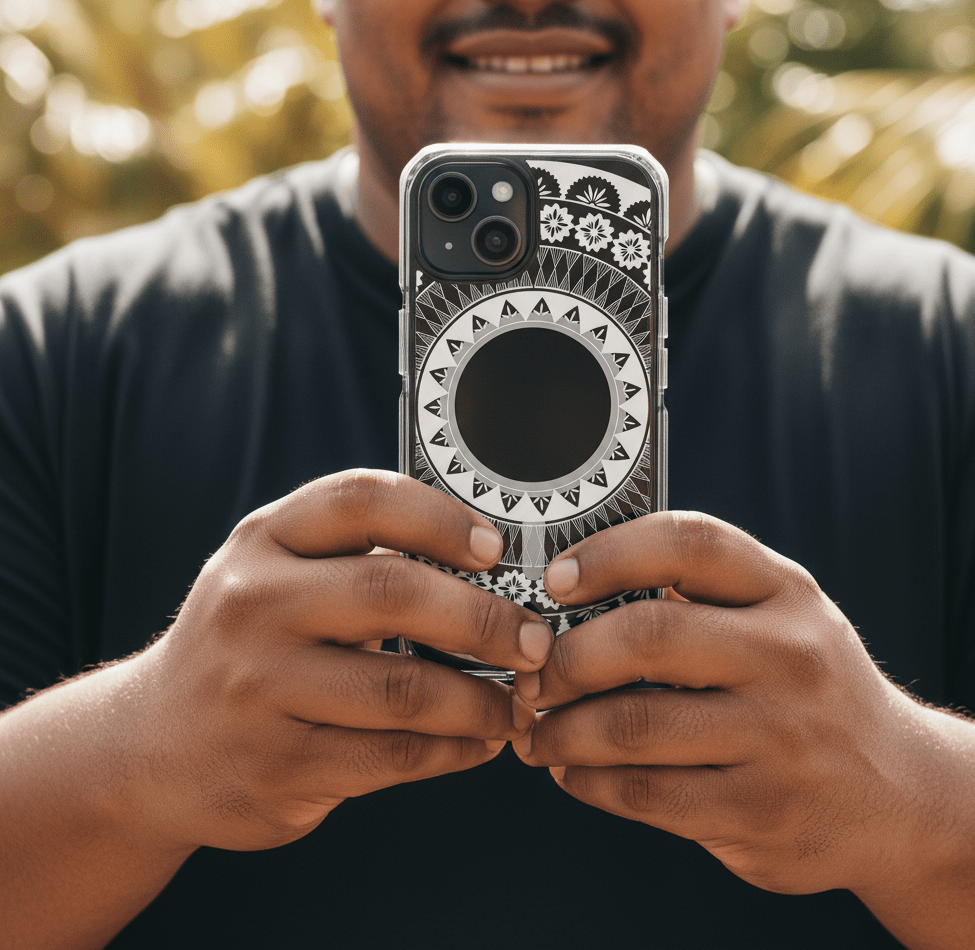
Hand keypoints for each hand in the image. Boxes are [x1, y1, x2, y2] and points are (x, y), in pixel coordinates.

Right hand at [119, 470, 551, 852]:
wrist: (150, 745)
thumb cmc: (245, 644)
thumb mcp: (274, 575)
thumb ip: (355, 557)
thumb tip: (485, 566)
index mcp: (263, 541)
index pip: (362, 501)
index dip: (441, 517)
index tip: (496, 549)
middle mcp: (254, 604)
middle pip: (392, 591)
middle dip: (483, 617)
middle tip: (534, 640)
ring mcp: (259, 689)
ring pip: (404, 688)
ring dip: (481, 698)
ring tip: (516, 701)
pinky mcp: (276, 766)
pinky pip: (393, 756)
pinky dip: (454, 749)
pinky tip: (477, 741)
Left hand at [511, 510, 927, 896]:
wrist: (902, 791)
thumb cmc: (810, 687)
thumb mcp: (781, 618)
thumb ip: (700, 595)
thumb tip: (575, 592)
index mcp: (785, 592)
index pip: (688, 542)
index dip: (608, 552)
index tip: (557, 579)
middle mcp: (789, 656)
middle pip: (648, 634)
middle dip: (566, 656)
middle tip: (533, 671)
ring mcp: (779, 738)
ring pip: (633, 724)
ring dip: (562, 729)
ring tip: (538, 730)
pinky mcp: (760, 812)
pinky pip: (645, 793)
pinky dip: (588, 782)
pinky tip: (574, 772)